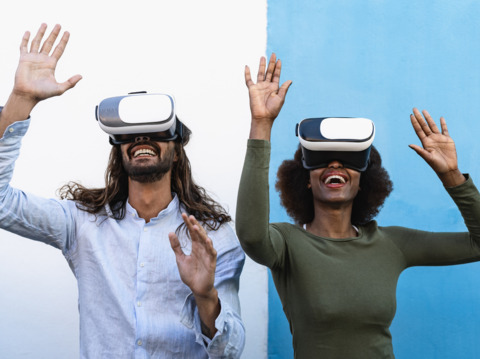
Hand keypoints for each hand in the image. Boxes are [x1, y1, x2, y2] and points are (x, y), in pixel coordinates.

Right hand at [13, 23, 81, 103]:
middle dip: (54, 34)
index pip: (59, 49)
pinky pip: (24, 46)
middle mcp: (43, 59)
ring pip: (37, 42)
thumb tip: (81, 76)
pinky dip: (25, 39)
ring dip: (41, 33)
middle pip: (49, 43)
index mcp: (51, 64)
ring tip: (45, 24)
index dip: (63, 41)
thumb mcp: (60, 88)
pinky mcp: (23, 59)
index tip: (67, 32)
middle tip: (59, 25)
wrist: (28, 94)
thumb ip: (71, 82)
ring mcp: (33, 58)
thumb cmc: (43, 93)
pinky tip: (28, 32)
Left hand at [169, 214, 219, 336]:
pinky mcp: (211, 263)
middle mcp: (202, 249)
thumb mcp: (180, 259)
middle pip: (199, 234)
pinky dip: (210, 247)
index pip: (192, 232)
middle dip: (194, 225)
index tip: (184, 215)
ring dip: (201, 234)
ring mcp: (207, 255)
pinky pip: (212, 253)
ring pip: (206, 241)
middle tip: (189, 216)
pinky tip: (207, 240)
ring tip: (195, 226)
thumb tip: (170, 232)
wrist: (197, 288)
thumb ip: (176, 246)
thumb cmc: (190, 274)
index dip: (188, 224)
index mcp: (196, 247)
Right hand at [245, 53, 291, 139]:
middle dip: (271, 63)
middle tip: (273, 54)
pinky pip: (248, 80)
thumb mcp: (281, 98)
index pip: (276, 75)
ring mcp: (259, 87)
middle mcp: (267, 86)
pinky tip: (247, 67)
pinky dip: (247, 74)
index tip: (279, 60)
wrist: (263, 117)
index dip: (278, 68)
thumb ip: (284, 88)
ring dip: (262, 66)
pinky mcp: (252, 89)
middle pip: (269, 72)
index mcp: (274, 88)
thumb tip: (290, 80)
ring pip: (260, 73)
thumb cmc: (273, 109)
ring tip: (263, 57)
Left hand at [409, 108, 464, 185]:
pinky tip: (441, 118)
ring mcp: (439, 138)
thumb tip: (410, 145)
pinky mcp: (447, 139)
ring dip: (428, 118)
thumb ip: (419, 150)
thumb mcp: (427, 157)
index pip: (418, 130)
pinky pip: (444, 129)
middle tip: (414, 108)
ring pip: (433, 126)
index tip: (411, 115)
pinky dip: (443, 124)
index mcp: (425, 142)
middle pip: (424, 125)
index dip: (414, 123)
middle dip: (419, 117)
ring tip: (424, 111)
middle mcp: (431, 139)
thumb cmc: (436, 165)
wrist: (447, 168)